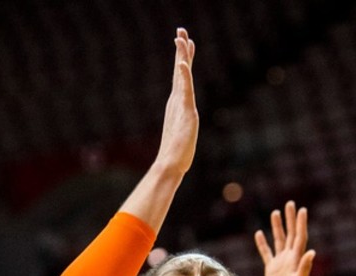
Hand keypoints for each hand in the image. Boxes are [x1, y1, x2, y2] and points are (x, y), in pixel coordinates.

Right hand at [153, 28, 197, 179]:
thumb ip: (180, 133)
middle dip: (181, 50)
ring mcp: (180, 105)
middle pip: (179, 71)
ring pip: (181, 76)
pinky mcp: (186, 112)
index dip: (182, 59)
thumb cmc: (174, 157)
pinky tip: (182, 64)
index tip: (184, 41)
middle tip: (181, 30)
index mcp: (177, 105)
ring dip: (181, 56)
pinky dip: (183, 75)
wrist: (170, 166)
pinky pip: (185, 90)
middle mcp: (177, 101)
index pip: (181, 78)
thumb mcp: (181, 138)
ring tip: (181, 37)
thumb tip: (178, 139)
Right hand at [255, 201, 315, 275]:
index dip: (300, 223)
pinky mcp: (271, 270)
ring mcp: (280, 263)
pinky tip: (259, 234)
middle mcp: (289, 258)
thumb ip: (305, 267)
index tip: (301, 209)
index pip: (299, 237)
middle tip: (289, 204)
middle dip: (290, 219)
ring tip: (275, 213)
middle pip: (290, 234)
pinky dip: (263, 244)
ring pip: (279, 241)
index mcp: (296, 259)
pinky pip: (266, 253)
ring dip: (278, 227)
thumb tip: (312, 252)